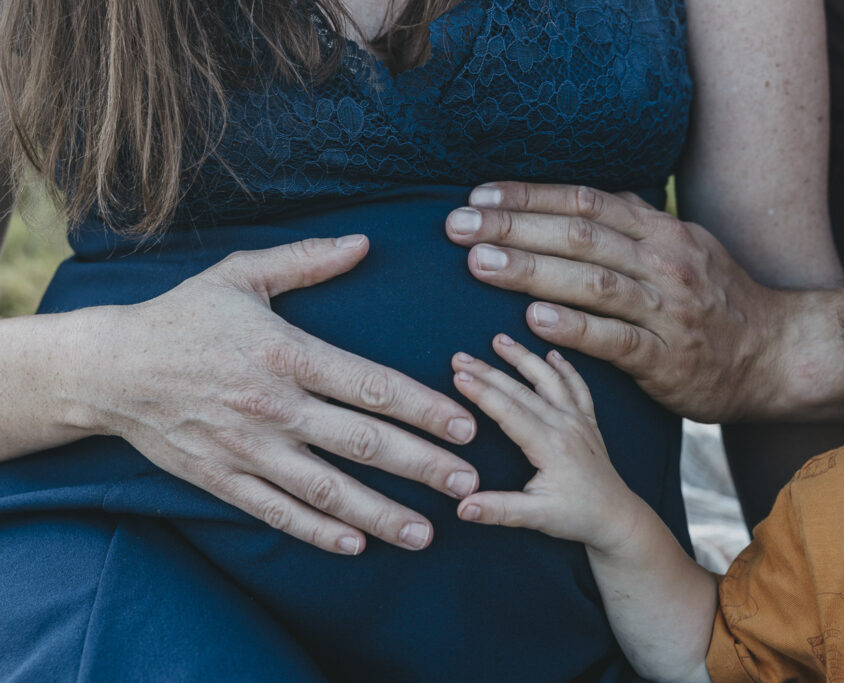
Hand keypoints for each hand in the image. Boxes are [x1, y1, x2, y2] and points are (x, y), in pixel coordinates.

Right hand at [82, 236, 479, 553]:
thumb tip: (364, 242)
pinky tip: (354, 545)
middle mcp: (273, 405)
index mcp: (286, 353)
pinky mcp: (222, 478)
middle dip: (420, 466)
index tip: (466, 426)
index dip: (424, 408)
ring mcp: (248, 447)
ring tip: (425, 532)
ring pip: (326, 488)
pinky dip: (316, 530)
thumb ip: (306, 262)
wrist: (110, 367)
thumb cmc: (183, 316)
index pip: (371, 386)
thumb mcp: (241, 274)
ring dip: (379, 513)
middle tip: (467, 484)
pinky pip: (276, 511)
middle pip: (361, 442)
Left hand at [446, 182, 788, 421]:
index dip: (529, 196)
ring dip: (532, 270)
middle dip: (514, 227)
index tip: (478, 197)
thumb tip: (597, 197)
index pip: (584, 202)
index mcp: (661, 231)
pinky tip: (532, 321)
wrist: (776, 354)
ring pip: (592, 282)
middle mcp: (664, 262)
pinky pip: (616, 340)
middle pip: (579, 235)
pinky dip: (574, 328)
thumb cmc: (720, 300)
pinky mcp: (668, 359)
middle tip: (457, 227)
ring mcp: (667, 310)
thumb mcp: (688, 247)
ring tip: (480, 264)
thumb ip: (640, 223)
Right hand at [450, 334, 642, 554]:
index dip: (482, 392)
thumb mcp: (536, 518)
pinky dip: (565, 367)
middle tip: (460, 356)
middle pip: (521, 390)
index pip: (509, 411)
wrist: (617, 518)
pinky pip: (577, 386)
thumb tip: (463, 507)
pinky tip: (552, 353)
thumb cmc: (577, 517)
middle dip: (488, 371)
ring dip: (524, 357)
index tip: (457, 375)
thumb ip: (499, 509)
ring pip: (549, 379)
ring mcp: (579, 420)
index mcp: (550, 446)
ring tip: (499, 340)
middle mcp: (566, 425)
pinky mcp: (588, 421)